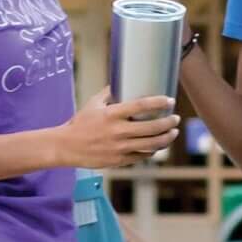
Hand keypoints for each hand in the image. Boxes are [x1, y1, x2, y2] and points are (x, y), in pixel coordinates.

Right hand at [58, 88, 180, 168]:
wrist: (66, 147)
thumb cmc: (80, 123)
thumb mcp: (93, 104)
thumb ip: (109, 93)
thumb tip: (122, 80)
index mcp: (112, 115)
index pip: (141, 106)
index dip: (159, 103)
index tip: (170, 101)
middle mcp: (118, 131)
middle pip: (152, 127)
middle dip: (169, 122)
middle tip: (176, 118)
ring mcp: (119, 148)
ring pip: (152, 144)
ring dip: (166, 138)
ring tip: (173, 132)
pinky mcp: (119, 160)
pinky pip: (142, 156)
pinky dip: (153, 150)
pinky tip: (158, 145)